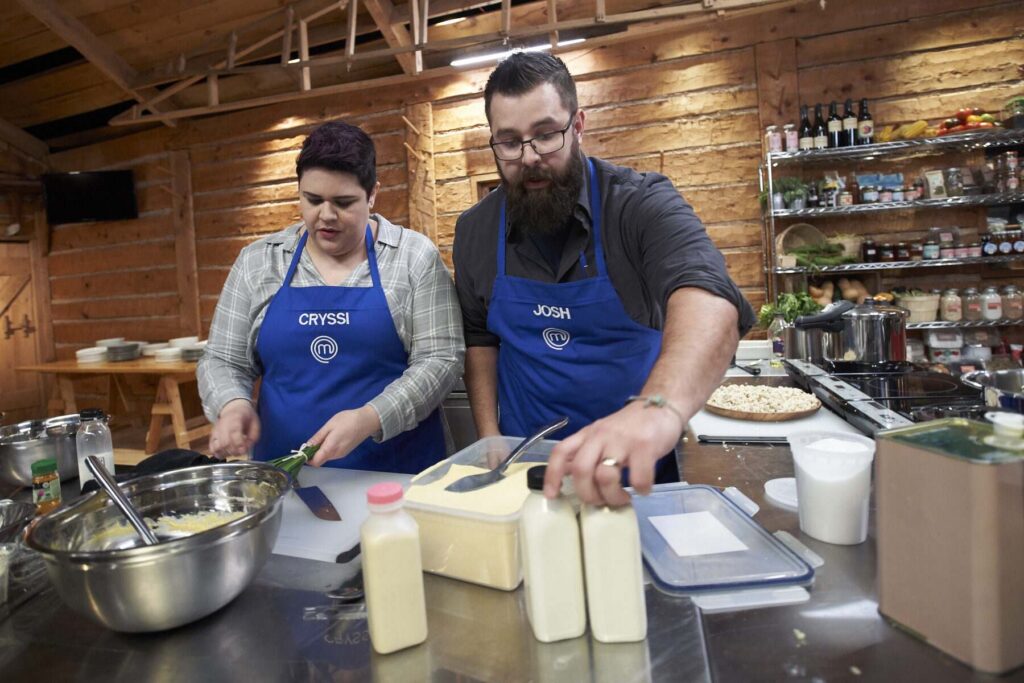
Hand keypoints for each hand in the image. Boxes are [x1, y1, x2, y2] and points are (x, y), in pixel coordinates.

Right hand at [209, 399, 259, 456]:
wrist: (233, 409)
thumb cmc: (246, 417)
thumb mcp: (255, 424)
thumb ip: (253, 438)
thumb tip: (245, 449)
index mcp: (236, 418)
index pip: (234, 432)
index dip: (239, 444)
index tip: (244, 450)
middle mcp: (223, 424)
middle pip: (224, 442)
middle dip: (234, 451)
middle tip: (241, 451)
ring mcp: (216, 431)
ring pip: (217, 447)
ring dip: (227, 453)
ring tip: (235, 451)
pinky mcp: (212, 436)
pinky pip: (212, 449)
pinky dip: (219, 454)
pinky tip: (227, 452)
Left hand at [306, 406, 380, 465]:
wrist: (367, 421)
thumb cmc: (348, 420)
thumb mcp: (329, 425)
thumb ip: (318, 437)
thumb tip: (306, 446)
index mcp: (330, 448)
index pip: (315, 462)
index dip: (307, 458)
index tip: (304, 449)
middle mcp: (336, 455)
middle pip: (320, 460)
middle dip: (313, 453)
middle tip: (314, 440)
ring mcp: (341, 454)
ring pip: (326, 457)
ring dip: (321, 450)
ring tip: (325, 435)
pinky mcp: (345, 451)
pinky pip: (332, 453)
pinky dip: (328, 449)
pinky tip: (332, 437)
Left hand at [544, 402, 683, 506]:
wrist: (661, 406)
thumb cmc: (632, 427)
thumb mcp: (604, 436)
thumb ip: (589, 453)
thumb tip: (574, 478)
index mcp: (588, 434)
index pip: (560, 452)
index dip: (552, 475)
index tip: (552, 495)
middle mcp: (600, 435)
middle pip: (580, 469)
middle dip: (588, 494)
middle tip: (601, 502)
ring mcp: (622, 440)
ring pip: (605, 476)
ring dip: (612, 496)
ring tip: (622, 498)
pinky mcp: (645, 446)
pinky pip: (638, 478)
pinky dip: (640, 490)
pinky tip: (643, 489)